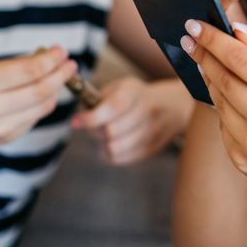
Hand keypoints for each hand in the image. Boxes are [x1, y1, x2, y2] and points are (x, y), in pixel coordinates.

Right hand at [0, 46, 75, 156]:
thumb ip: (11, 66)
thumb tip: (45, 57)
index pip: (28, 71)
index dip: (51, 60)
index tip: (61, 51)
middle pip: (41, 90)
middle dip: (61, 75)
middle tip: (71, 64)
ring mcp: (0, 128)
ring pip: (42, 106)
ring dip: (56, 89)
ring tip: (61, 75)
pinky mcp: (7, 138)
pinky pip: (34, 117)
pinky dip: (43, 103)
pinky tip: (44, 93)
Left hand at [70, 77, 192, 164]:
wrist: (171, 107)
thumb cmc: (134, 97)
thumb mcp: (118, 88)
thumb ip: (98, 101)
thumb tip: (78, 121)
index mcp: (135, 92)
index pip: (112, 108)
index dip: (90, 118)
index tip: (75, 121)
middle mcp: (146, 111)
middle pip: (111, 131)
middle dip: (94, 131)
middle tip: (91, 126)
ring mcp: (151, 132)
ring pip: (115, 148)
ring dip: (102, 144)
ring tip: (102, 136)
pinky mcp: (151, 149)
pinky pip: (121, 158)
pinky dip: (110, 153)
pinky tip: (111, 144)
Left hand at [180, 20, 246, 216]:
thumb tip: (238, 31)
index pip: (239, 58)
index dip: (213, 39)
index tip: (195, 24)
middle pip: (223, 77)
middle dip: (202, 54)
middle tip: (189, 38)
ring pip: (218, 99)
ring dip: (209, 78)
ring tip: (207, 64)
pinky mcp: (240, 158)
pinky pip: (222, 123)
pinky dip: (222, 106)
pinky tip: (229, 98)